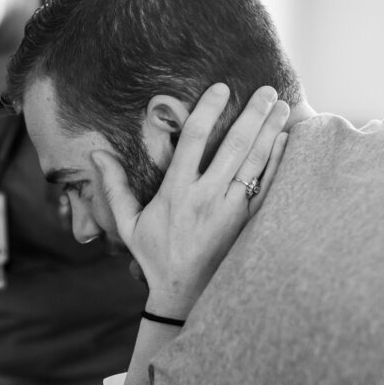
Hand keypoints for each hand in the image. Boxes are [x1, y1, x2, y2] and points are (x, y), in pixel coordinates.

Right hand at [95, 83, 289, 317]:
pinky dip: (277, 164)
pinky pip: (267, 189)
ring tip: (281, 106)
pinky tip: (286, 141)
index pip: (193, 142)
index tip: (221, 88)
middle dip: (252, 115)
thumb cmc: (154, 257)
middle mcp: (205, 199)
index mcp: (175, 193)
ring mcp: (230, 213)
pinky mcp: (246, 225)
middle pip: (233, 147)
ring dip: (270, 132)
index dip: (208, 111)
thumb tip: (96, 154)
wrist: (183, 296)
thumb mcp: (128, 224)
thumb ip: (114, 187)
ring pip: (254, 164)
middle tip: (266, 89)